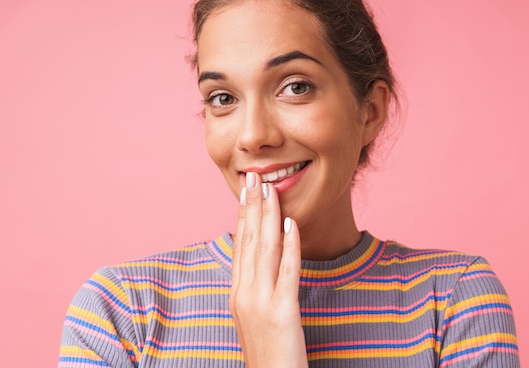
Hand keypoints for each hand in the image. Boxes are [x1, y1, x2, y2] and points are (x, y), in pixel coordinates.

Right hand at [229, 172, 308, 367]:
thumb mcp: (256, 316)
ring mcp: (260, 302)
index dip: (243, 215)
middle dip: (252, 206)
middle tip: (254, 177)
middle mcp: (244, 294)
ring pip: (264, 249)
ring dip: (268, 216)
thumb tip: (265, 260)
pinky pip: (287, 271)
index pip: (240, 245)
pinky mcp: (281, 311)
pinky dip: (289, 244)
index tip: (246, 190)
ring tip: (270, 189)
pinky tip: (291, 223)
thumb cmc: (268, 353)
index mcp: (237, 293)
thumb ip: (257, 288)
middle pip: (249, 241)